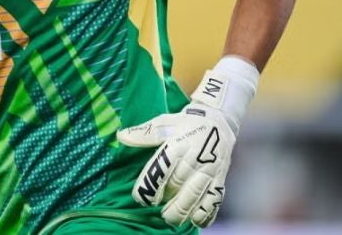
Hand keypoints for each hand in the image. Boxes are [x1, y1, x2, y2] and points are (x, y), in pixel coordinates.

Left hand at [117, 103, 233, 227]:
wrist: (219, 121)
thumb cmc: (185, 124)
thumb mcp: (164, 122)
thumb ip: (143, 133)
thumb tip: (121, 136)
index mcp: (178, 144)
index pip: (162, 167)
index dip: (150, 185)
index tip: (140, 197)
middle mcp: (195, 158)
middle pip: (178, 184)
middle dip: (164, 200)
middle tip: (153, 210)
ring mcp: (210, 170)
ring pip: (196, 195)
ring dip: (182, 210)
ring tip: (169, 219)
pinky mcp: (220, 178)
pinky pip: (215, 199)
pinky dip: (206, 212)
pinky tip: (195, 220)